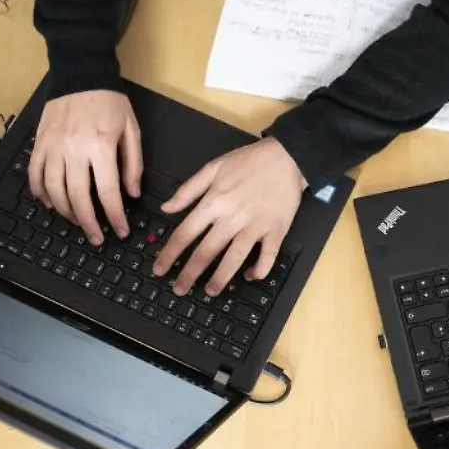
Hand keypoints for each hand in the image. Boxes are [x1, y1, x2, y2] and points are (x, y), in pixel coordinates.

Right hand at [28, 90, 141, 245]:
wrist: (81, 73)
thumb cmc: (109, 101)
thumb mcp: (131, 130)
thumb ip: (133, 164)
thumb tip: (132, 194)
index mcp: (100, 147)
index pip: (107, 193)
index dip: (114, 217)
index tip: (120, 231)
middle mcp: (74, 150)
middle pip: (77, 198)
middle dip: (88, 224)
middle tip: (97, 238)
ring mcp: (53, 147)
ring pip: (54, 192)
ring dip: (66, 213)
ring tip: (78, 222)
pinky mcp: (40, 143)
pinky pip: (35, 176)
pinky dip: (41, 194)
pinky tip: (51, 204)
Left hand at [154, 137, 307, 296]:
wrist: (288, 157)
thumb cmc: (250, 161)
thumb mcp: (213, 167)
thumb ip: (188, 190)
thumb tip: (166, 208)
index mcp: (214, 201)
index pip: (185, 233)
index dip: (169, 254)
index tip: (160, 268)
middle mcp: (233, 217)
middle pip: (206, 252)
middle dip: (189, 274)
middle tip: (179, 289)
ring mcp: (256, 226)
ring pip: (234, 259)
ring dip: (220, 279)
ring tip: (209, 292)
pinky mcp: (276, 231)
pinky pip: (267, 257)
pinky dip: (258, 270)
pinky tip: (249, 276)